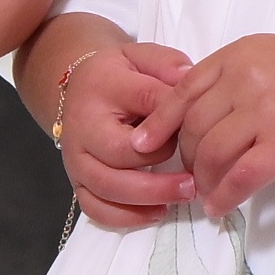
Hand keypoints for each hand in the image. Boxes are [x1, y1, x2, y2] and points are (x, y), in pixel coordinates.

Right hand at [54, 39, 200, 224]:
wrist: (78, 88)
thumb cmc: (120, 75)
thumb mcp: (142, 56)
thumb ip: (167, 65)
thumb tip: (190, 77)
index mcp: (102, 88)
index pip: (142, 101)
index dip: (172, 118)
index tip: (199, 128)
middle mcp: (82, 127)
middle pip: (118, 156)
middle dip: (159, 169)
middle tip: (195, 180)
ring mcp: (76, 159)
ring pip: (106, 188)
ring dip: (148, 198)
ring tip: (184, 195)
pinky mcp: (77, 181)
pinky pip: (95, 209)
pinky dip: (126, 217)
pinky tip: (158, 212)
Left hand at [171, 36, 274, 215]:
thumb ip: (238, 76)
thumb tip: (198, 109)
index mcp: (240, 54)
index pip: (182, 91)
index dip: (159, 123)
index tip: (145, 145)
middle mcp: (246, 78)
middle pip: (191, 127)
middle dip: (184, 158)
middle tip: (190, 177)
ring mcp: (266, 111)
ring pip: (209, 154)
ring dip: (202, 182)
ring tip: (206, 195)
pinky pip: (239, 178)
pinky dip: (224, 198)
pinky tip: (221, 208)